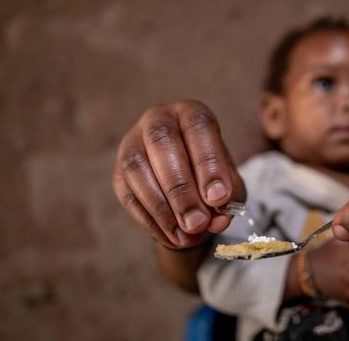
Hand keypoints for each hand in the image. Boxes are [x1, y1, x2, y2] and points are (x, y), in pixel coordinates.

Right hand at [112, 101, 244, 248]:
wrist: (187, 190)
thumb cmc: (212, 178)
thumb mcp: (230, 185)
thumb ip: (228, 197)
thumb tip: (217, 218)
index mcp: (192, 113)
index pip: (198, 127)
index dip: (209, 163)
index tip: (218, 198)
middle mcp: (158, 119)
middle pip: (162, 142)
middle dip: (181, 188)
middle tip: (198, 222)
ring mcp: (132, 143)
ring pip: (138, 168)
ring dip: (163, 207)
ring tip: (186, 234)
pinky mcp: (118, 173)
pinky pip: (128, 194)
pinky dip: (150, 219)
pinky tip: (172, 235)